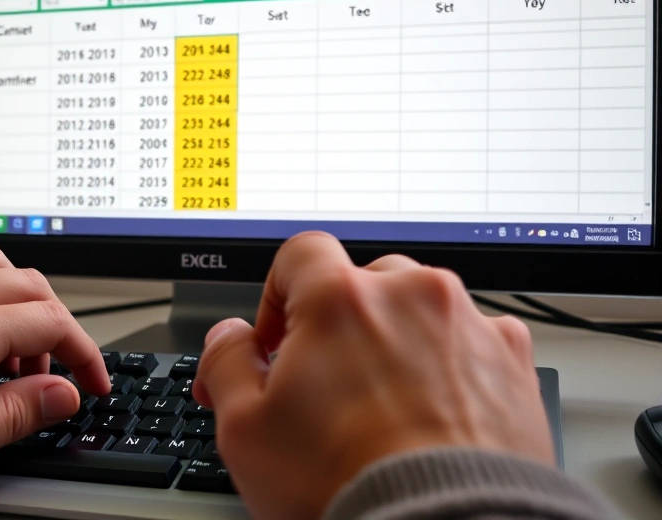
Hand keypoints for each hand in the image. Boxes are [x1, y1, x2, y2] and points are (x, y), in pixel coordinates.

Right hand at [193, 232, 552, 519]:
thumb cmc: (350, 488)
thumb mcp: (245, 432)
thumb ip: (226, 363)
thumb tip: (229, 338)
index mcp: (341, 300)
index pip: (300, 254)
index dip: (277, 294)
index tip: (277, 341)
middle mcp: (412, 296)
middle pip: (365, 280)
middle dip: (341, 321)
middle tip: (328, 380)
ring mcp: (470, 326)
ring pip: (422, 307)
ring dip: (400, 339)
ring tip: (388, 404)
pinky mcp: (515, 364)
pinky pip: (475, 341)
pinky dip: (453, 365)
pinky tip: (436, 413)